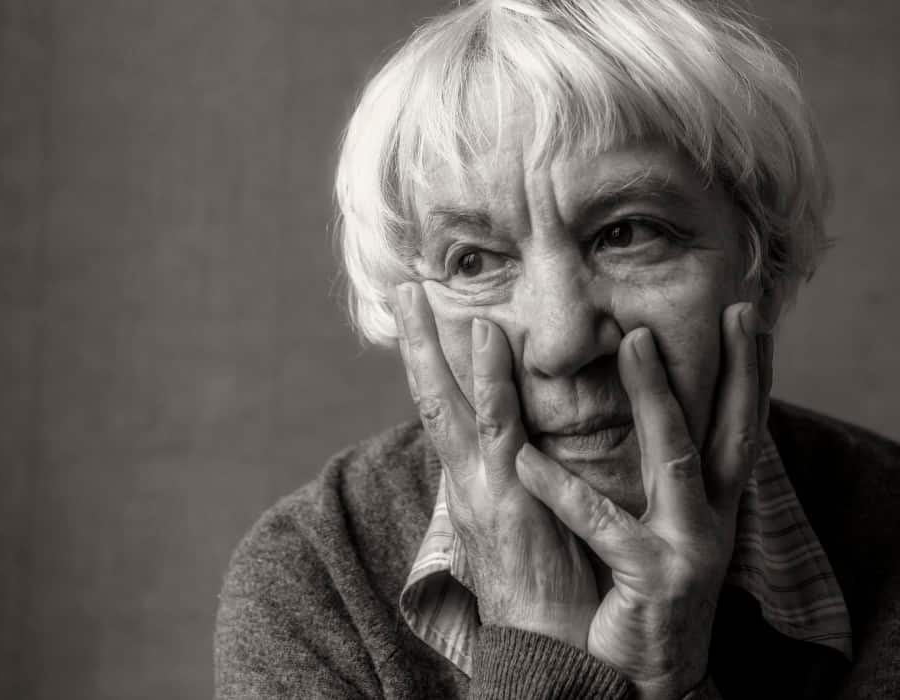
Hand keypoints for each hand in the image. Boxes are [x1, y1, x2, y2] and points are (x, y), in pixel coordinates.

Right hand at [394, 282, 598, 647]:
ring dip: (431, 350)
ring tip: (418, 299)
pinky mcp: (506, 500)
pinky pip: (496, 428)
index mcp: (472, 486)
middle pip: (429, 401)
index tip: (426, 326)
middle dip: (414, 348)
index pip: (446, 416)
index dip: (433, 370)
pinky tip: (486, 337)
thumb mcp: (527, 523)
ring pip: (447, 406)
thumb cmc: (548, 586)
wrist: (548, 648)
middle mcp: (466, 481)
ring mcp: (481, 489)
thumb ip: (521, 481)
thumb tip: (526, 449)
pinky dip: (488, 380)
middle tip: (401, 294)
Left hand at [515, 303, 771, 697]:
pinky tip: (525, 458)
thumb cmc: (637, 591)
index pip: (737, 425)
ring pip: (677, 459)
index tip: (747, 314)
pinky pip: (603, 524)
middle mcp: (709, 520)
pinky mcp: (652, 578)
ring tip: (634, 343)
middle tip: (736, 309)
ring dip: (659, 398)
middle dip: (742, 368)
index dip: (751, 372)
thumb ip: (655, 477)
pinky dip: (563, 490)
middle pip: (735, 429)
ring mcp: (687, 548)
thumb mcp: (656, 528)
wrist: (637, 677)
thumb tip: (643, 415)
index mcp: (707, 504)